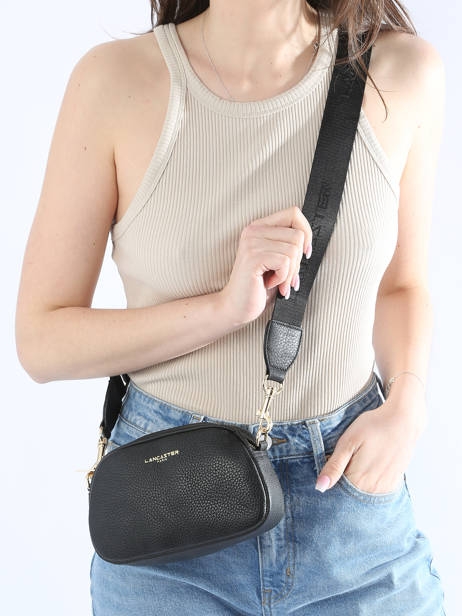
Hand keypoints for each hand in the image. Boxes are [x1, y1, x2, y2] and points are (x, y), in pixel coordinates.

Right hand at [217, 206, 312, 326]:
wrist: (236, 306)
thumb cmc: (258, 286)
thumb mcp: (277, 259)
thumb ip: (289, 245)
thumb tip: (309, 240)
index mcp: (259, 227)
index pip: (293, 213)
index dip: (306, 232)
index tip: (305, 253)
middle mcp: (253, 231)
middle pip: (298, 236)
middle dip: (297, 262)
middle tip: (284, 276)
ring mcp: (252, 243)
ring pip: (293, 251)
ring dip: (289, 273)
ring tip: (276, 281)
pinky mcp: (253, 258)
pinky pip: (285, 263)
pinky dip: (282, 278)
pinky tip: (269, 283)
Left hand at [315, 396, 427, 493]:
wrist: (402, 420)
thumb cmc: (372, 427)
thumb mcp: (348, 442)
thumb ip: (334, 466)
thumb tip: (320, 488)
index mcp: (358, 480)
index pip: (336, 493)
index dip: (331, 479)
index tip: (331, 466)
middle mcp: (373, 489)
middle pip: (350, 495)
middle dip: (342, 483)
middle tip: (347, 459)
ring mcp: (385, 487)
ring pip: (362, 493)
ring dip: (356, 483)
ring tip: (359, 459)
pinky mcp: (394, 482)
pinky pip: (375, 490)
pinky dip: (368, 483)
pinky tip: (368, 465)